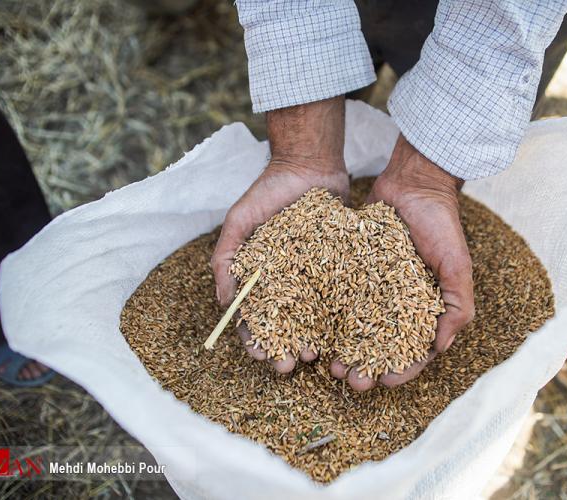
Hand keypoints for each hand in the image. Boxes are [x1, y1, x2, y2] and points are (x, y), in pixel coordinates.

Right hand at [210, 96, 348, 373]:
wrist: (309, 164)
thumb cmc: (268, 191)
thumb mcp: (239, 221)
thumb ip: (226, 257)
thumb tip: (223, 302)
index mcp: (261, 277)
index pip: (254, 317)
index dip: (255, 339)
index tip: (260, 354)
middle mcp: (288, 282)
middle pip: (285, 325)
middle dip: (285, 349)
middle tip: (291, 365)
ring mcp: (316, 277)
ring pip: (314, 318)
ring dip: (312, 340)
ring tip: (316, 356)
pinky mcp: (341, 267)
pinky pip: (341, 296)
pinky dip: (340, 318)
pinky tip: (344, 335)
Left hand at [330, 134, 474, 390]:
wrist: (413, 184)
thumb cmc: (442, 224)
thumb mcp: (458, 265)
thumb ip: (458, 305)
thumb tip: (441, 347)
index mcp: (424, 308)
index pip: (414, 350)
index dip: (402, 370)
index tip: (386, 381)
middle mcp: (396, 303)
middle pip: (380, 346)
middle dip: (367, 367)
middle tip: (351, 381)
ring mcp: (372, 289)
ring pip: (354, 329)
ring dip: (344, 351)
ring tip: (330, 365)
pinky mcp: (350, 271)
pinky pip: (337, 299)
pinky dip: (328, 319)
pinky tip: (315, 334)